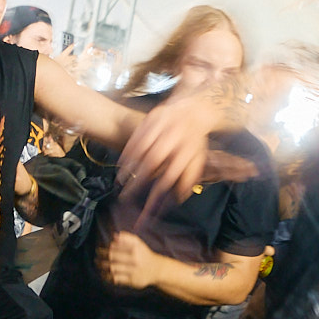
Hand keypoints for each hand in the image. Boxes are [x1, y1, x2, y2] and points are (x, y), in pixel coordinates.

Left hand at [95, 230, 158, 290]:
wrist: (157, 269)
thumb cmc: (144, 255)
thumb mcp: (139, 243)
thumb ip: (127, 238)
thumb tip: (114, 235)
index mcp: (135, 249)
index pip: (115, 247)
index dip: (105, 248)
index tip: (98, 249)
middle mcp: (134, 260)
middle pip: (113, 257)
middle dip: (102, 257)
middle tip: (96, 257)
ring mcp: (133, 271)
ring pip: (113, 268)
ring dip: (103, 267)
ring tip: (98, 265)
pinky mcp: (132, 281)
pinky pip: (117, 279)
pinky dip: (108, 277)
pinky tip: (104, 275)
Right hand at [117, 93, 219, 207]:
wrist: (193, 110)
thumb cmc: (193, 141)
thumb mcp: (197, 160)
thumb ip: (189, 179)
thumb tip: (178, 199)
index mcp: (187, 150)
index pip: (170, 176)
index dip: (158, 193)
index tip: (147, 208)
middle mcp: (175, 137)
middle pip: (152, 162)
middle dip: (137, 181)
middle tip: (126, 197)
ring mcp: (162, 126)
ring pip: (141, 148)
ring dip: (128, 167)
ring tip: (121, 182)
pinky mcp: (152, 118)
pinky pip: (136, 137)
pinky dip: (127, 151)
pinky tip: (122, 164)